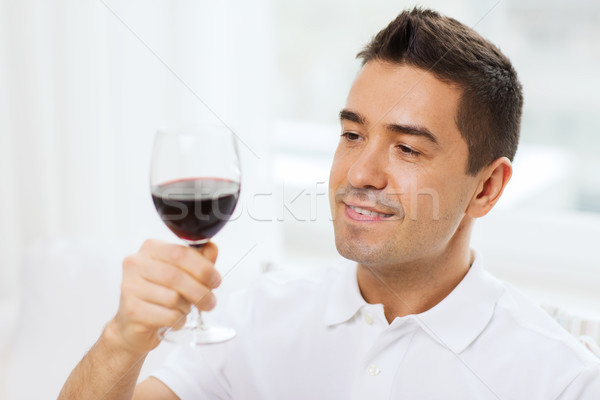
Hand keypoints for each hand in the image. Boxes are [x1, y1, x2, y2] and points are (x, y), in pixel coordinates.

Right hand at [105, 239, 220, 354]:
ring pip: (172, 297)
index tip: (215, 280)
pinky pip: (167, 315)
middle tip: (210, 301)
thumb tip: (211, 248)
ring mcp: (130, 287)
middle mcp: (136, 264)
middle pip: (176, 276)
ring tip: (187, 309)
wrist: (133, 322)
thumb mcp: (182, 271)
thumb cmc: (160, 292)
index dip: (203, 268)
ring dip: (187, 307)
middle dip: (200, 290)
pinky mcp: (131, 310)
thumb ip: (198, 259)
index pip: (180, 253)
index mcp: (150, 248)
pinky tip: (175, 318)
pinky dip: (178, 319)